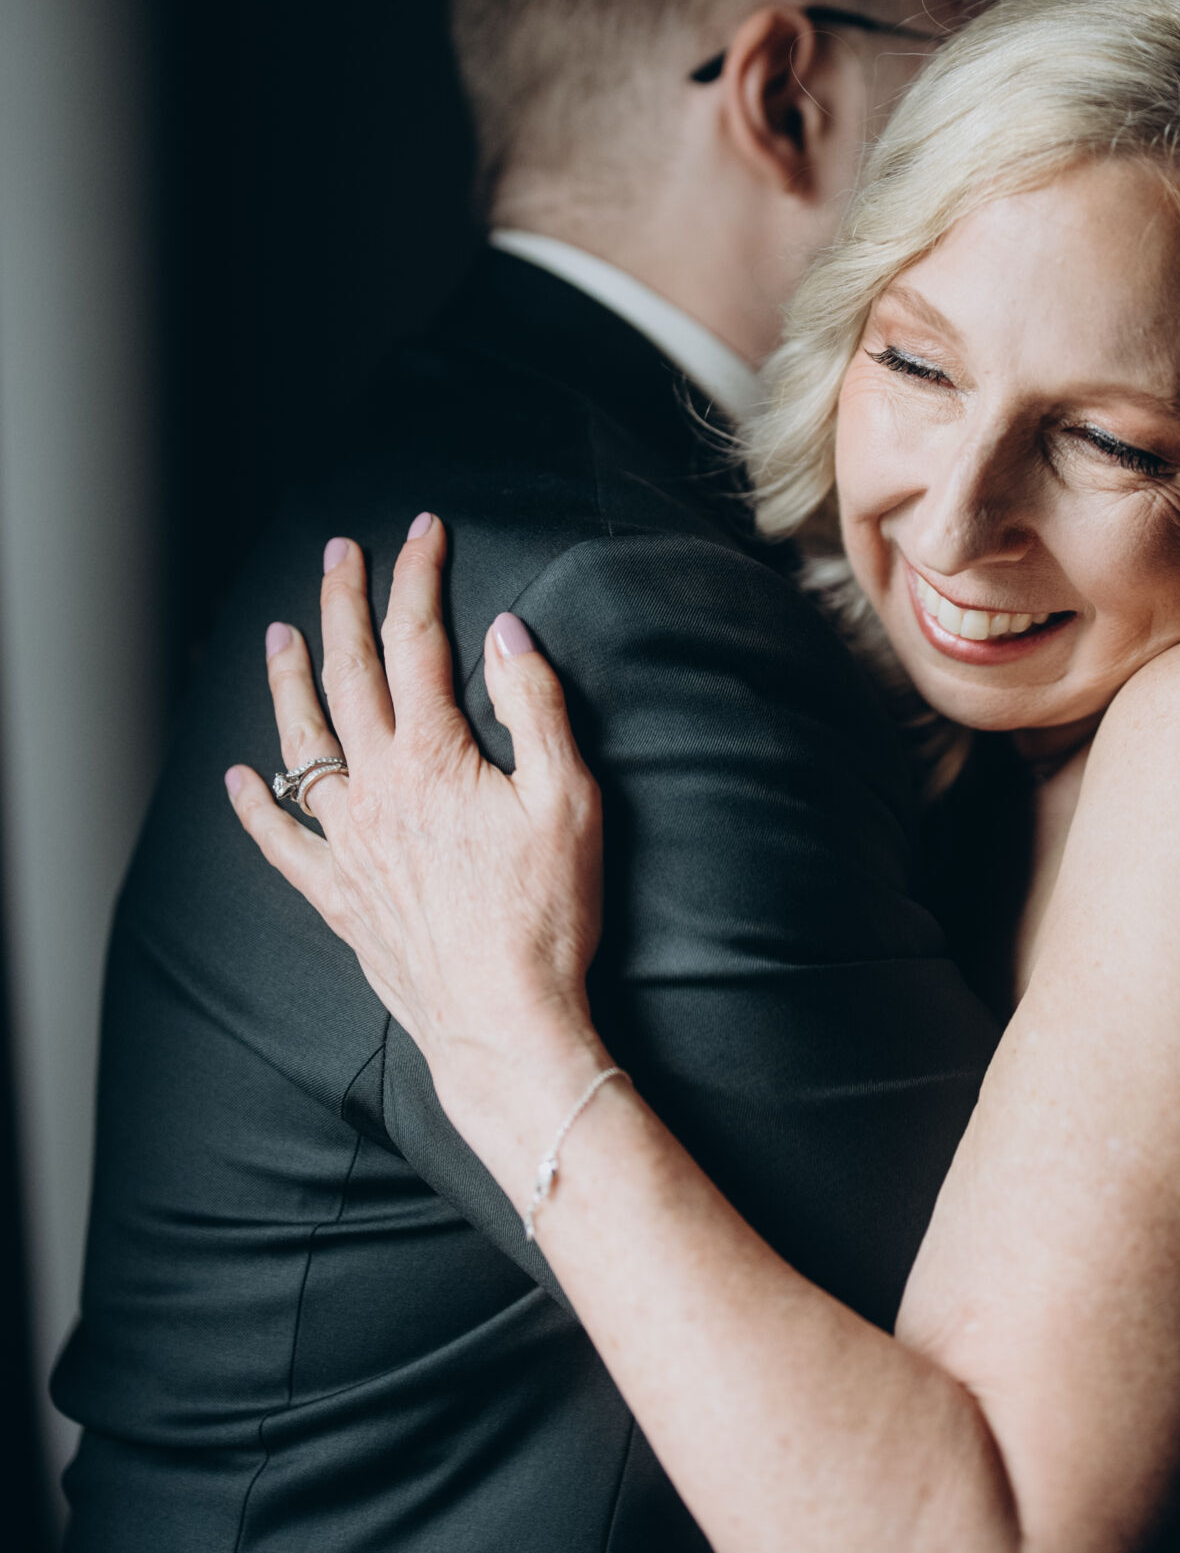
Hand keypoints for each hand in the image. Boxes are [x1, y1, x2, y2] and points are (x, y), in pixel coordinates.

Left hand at [225, 516, 608, 1174]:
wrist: (505, 1019)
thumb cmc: (549, 916)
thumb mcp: (569, 800)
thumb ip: (536, 707)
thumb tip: (507, 634)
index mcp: (433, 757)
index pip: (417, 643)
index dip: (419, 578)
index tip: (423, 532)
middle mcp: (375, 790)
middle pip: (347, 677)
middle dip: (340, 605)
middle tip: (337, 555)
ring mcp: (348, 843)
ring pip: (302, 744)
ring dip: (287, 682)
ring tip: (278, 635)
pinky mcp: (340, 895)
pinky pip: (281, 842)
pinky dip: (253, 807)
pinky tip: (238, 779)